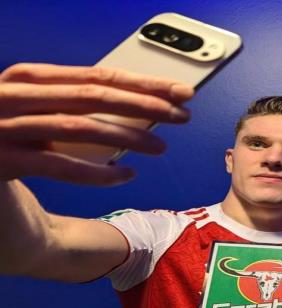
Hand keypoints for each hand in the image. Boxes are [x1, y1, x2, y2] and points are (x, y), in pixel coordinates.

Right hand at [0, 63, 193, 184]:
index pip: (97, 76)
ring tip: (161, 146)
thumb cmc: (6, 138)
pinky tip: (126, 176)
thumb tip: (134, 109)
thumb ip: (74, 107)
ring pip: (80, 127)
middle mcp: (15, 96)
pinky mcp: (2, 162)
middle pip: (94, 95)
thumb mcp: (38, 113)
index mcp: (29, 79)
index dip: (143, 83)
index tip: (180, 90)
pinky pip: (59, 167)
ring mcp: (5, 128)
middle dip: (145, 104)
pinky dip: (97, 172)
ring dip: (127, 137)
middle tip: (183, 114)